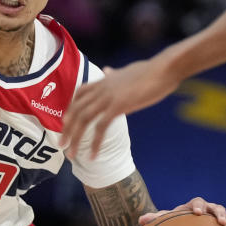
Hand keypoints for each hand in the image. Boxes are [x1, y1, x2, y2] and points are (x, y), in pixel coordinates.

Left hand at [61, 58, 179, 159]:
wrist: (164, 69)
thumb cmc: (150, 71)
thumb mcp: (126, 71)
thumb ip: (113, 75)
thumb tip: (107, 71)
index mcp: (103, 80)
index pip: (79, 94)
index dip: (70, 109)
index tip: (65, 123)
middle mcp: (101, 88)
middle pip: (76, 109)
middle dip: (66, 128)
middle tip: (61, 144)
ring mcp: (108, 96)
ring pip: (84, 119)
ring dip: (75, 138)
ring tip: (71, 154)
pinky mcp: (118, 105)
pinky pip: (101, 127)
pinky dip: (95, 142)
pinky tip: (93, 155)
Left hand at [139, 197, 225, 225]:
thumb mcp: (165, 223)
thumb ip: (155, 220)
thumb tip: (140, 220)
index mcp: (194, 207)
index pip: (198, 202)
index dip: (199, 206)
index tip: (198, 213)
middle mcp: (210, 212)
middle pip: (218, 208)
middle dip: (220, 214)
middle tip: (220, 222)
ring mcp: (220, 222)